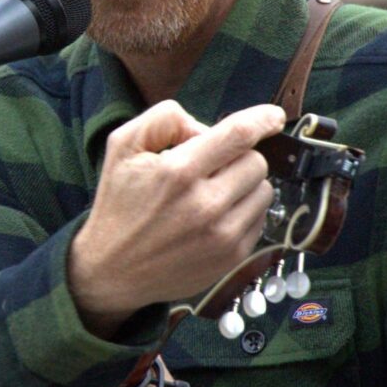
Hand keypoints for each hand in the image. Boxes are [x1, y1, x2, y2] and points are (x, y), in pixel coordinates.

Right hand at [68, 100, 284, 329]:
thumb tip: (205, 127)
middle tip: (211, 168)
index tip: (274, 116)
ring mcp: (222, 234)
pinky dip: (244, 211)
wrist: (112, 270)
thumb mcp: (122, 147)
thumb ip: (164, 119)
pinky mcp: (232, 257)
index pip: (239, 134)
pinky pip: (260, 219)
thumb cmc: (118, 205)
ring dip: (244, 185)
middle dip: (238, 157)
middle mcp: (204, 204)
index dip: (263, 119)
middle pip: (256, 161)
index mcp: (177, 172)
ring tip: (213, 193)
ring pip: (265, 190)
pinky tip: (216, 216)